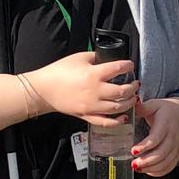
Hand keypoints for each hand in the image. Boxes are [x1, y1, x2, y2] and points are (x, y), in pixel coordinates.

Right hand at [24, 51, 138, 126]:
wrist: (44, 89)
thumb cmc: (59, 72)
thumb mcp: (79, 57)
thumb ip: (96, 57)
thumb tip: (108, 58)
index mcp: (94, 74)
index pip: (118, 68)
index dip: (128, 65)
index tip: (130, 65)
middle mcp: (96, 91)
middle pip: (123, 91)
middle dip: (133, 87)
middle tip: (135, 83)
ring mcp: (92, 106)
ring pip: (118, 108)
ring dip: (129, 102)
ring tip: (132, 97)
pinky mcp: (87, 116)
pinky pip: (106, 122)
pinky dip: (117, 121)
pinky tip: (123, 117)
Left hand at [131, 96, 178, 176]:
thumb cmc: (167, 109)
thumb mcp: (155, 104)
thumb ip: (143, 106)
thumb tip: (132, 103)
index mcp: (166, 124)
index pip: (156, 138)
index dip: (145, 146)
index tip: (133, 151)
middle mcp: (173, 137)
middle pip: (161, 153)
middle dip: (147, 161)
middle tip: (134, 164)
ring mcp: (177, 146)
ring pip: (166, 162)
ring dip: (152, 168)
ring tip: (138, 168)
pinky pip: (170, 166)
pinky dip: (160, 171)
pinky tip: (148, 171)